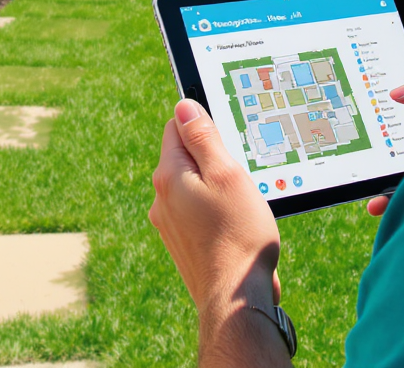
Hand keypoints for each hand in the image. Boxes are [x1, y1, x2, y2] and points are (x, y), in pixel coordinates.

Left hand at [150, 100, 280, 315]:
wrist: (235, 297)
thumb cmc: (238, 233)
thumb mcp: (227, 174)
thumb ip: (203, 138)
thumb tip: (183, 106)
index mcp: (169, 176)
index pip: (176, 127)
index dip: (204, 125)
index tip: (228, 139)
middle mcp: (162, 199)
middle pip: (184, 157)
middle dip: (213, 159)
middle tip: (241, 174)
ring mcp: (169, 224)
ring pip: (193, 187)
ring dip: (215, 187)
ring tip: (241, 204)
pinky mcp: (182, 244)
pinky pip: (197, 213)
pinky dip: (215, 211)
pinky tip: (235, 225)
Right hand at [366, 37, 403, 216]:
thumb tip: (396, 93)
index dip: (391, 46)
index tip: (364, 46)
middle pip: (392, 96)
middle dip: (371, 101)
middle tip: (350, 101)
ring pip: (390, 137)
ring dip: (374, 148)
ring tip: (358, 156)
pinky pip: (398, 174)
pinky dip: (385, 189)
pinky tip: (376, 200)